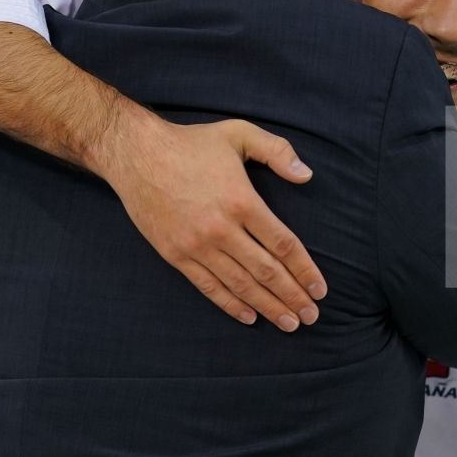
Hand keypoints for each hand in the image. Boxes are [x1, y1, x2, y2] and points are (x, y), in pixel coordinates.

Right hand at [97, 113, 326, 330]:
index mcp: (242, 201)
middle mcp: (221, 228)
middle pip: (266, 271)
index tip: (320, 289)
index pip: (283, 244)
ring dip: (268, 307)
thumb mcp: (239, 133)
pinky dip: (230, 304)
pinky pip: (208, 286)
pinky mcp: (175, 254)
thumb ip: (278, 151)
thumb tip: (307, 176)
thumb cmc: (191, 142)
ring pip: (240, 284)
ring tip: (289, 323)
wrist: (136, 154)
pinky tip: (249, 316)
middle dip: (292, 296)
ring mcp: (196, 245)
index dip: (305, 270)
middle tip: (311, 316)